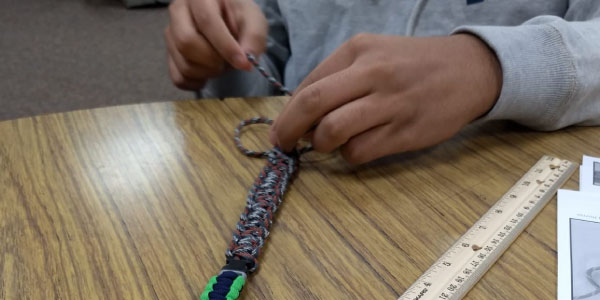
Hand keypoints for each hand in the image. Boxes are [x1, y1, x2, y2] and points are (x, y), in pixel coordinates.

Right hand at [165, 0, 266, 89]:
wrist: (227, 25)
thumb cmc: (238, 18)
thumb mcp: (254, 21)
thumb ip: (254, 36)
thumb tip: (247, 60)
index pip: (206, 21)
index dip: (225, 46)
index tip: (242, 62)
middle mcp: (178, 12)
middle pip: (186, 43)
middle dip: (213, 60)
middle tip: (228, 62)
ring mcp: (170, 34)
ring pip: (184, 64)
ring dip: (209, 73)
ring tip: (221, 64)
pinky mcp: (169, 55)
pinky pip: (179, 78)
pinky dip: (197, 83)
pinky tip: (209, 74)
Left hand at [269, 33, 501, 163]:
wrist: (469, 70)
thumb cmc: (412, 65)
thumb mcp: (373, 55)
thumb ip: (338, 79)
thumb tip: (302, 115)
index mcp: (358, 50)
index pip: (308, 85)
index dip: (288, 112)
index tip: (282, 128)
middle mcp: (372, 73)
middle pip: (313, 104)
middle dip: (288, 130)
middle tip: (282, 144)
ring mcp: (390, 103)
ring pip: (333, 131)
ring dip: (321, 144)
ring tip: (329, 143)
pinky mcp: (405, 131)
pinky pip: (360, 151)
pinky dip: (350, 155)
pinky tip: (359, 146)